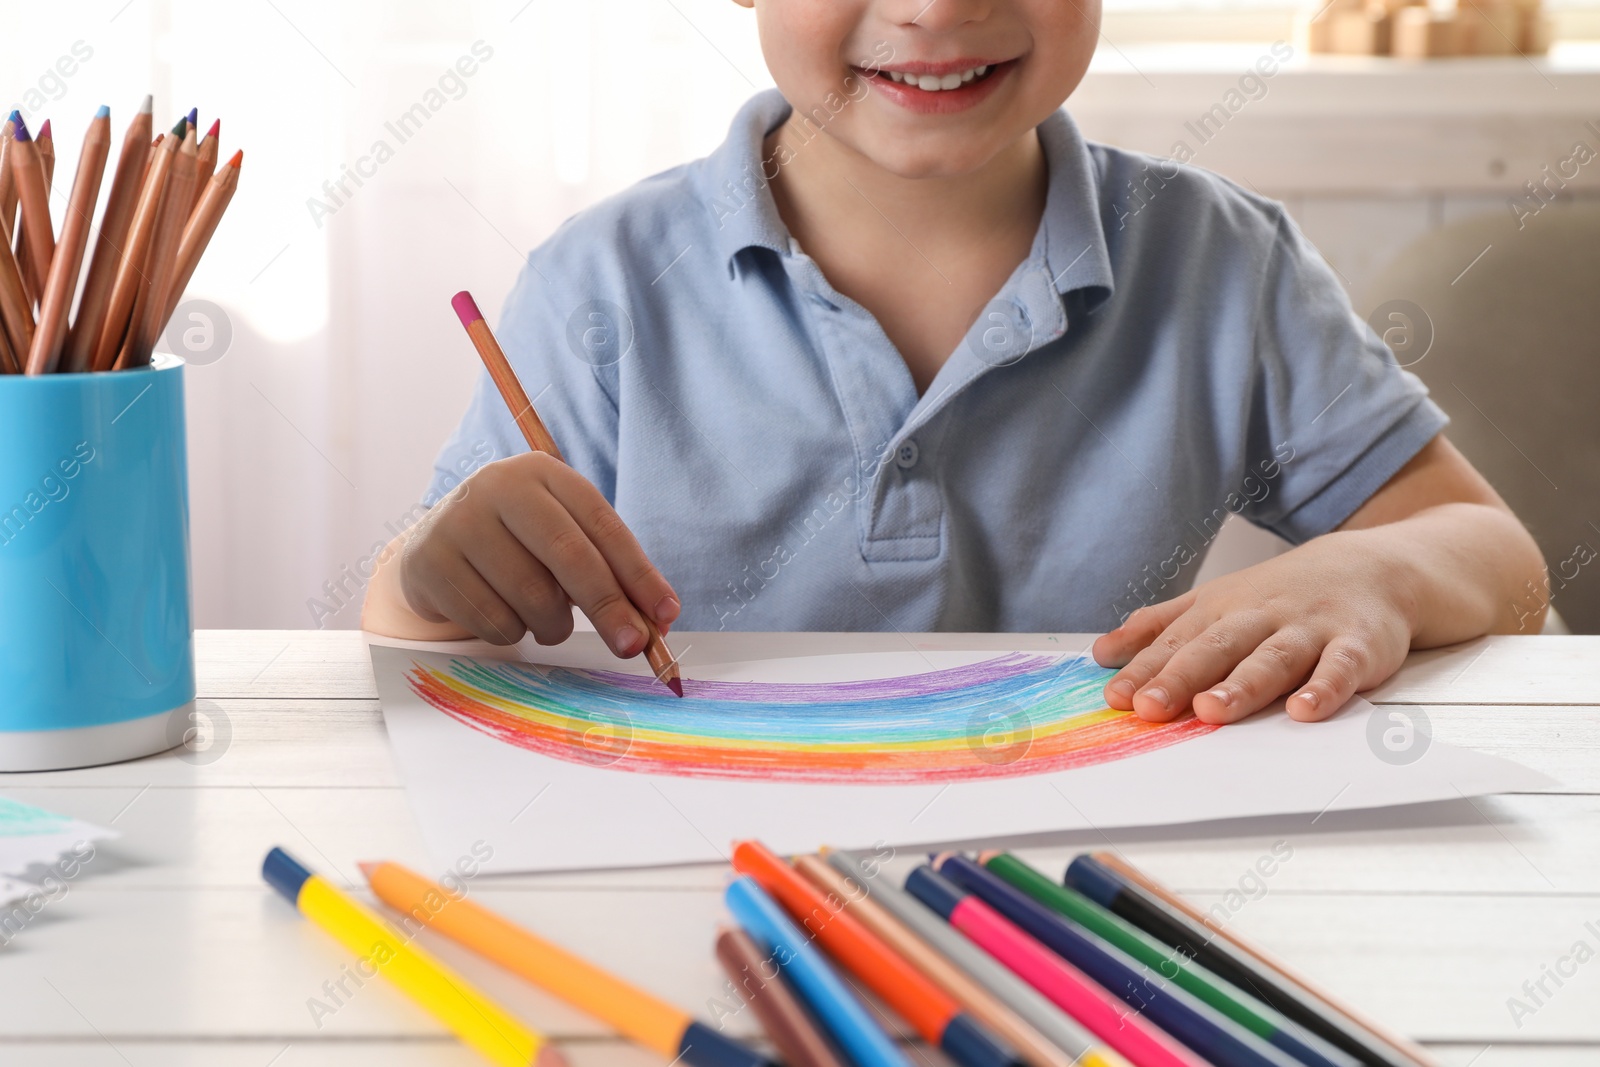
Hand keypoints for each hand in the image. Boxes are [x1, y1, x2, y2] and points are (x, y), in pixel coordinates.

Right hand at [398, 452, 679, 653]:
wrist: (435, 545)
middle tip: (632, 644)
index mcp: (542, 473)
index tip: (666, 615)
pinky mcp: (429, 561)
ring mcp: (458, 521)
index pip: (602, 524)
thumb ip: (607, 571)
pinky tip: (505, 615)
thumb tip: (656, 619)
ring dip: (553, 625)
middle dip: (608, 606)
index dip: (639, 573)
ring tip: (548, 620)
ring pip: (531, 595)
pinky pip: (493, 620)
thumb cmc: (517, 544)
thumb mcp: (561, 538)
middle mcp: (498, 486)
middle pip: (568, 554)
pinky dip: (512, 633)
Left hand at [1091, 531, 1415, 723]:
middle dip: (1180, 677)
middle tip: (1150, 708)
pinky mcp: (1358, 645)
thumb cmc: (1281, 595)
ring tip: (1211, 711)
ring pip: (1272, 658)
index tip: (1115, 697)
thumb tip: (1103, 653)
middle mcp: (1261, 618)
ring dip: (1242, 685)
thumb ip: (1160, 627)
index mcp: (1222, 611)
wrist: (1371, 568)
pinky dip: (1325, 688)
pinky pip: (1341, 667)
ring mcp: (1309, 630)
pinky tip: (1304, 710)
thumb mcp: (1215, 602)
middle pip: (1217, 649)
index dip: (1145, 670)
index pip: (1176, 643)